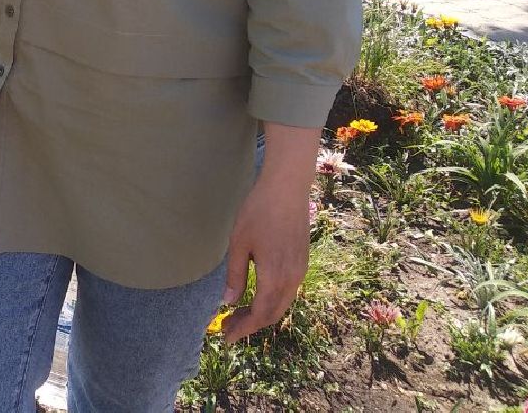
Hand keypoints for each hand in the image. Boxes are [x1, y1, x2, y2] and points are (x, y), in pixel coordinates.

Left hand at [216, 174, 311, 342]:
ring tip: (238, 315)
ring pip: (282, 304)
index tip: (226, 338)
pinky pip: (288, 292)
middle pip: (272, 314)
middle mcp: (292, 279)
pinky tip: (256, 296)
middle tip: (227, 328)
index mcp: (274, 277)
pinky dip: (271, 301)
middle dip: (250, 325)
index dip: (242, 329)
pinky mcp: (302, 262)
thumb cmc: (258, 212)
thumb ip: (235, 275)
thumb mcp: (238, 244)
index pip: (259, 314)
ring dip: (261, 313)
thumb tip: (228, 302)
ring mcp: (300, 271)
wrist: (287, 189)